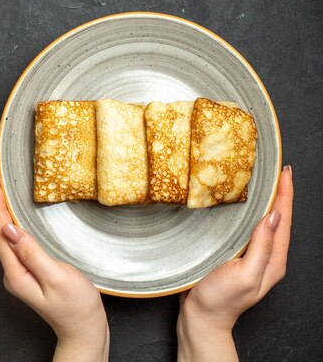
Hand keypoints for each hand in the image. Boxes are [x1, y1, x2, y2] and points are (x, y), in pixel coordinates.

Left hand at [0, 179, 108, 361]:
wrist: (85, 329)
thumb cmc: (76, 306)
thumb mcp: (56, 276)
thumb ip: (32, 253)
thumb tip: (10, 231)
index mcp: (16, 274)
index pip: (2, 234)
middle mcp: (14, 274)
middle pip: (1, 235)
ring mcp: (21, 275)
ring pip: (8, 240)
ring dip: (4, 217)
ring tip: (1, 196)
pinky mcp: (30, 273)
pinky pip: (18, 245)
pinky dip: (15, 228)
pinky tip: (17, 220)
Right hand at [177, 165, 293, 361]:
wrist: (200, 317)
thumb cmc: (220, 300)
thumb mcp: (244, 274)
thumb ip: (261, 247)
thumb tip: (273, 217)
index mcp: (273, 260)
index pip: (284, 219)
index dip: (286, 194)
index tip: (285, 172)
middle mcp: (266, 256)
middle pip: (277, 218)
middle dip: (279, 193)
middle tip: (277, 170)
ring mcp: (250, 255)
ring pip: (262, 221)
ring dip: (264, 200)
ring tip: (263, 180)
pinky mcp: (235, 254)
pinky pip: (246, 227)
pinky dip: (248, 211)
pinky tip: (240, 204)